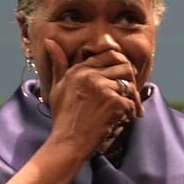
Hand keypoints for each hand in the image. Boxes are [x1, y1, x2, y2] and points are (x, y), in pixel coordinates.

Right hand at [40, 40, 141, 159]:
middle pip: (124, 66)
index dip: (120, 65)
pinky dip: (131, 112)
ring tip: (130, 109)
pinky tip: (125, 119)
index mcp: (79, 70)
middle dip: (130, 80)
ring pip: (129, 85)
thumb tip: (50, 42)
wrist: (68, 142)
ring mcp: (102, 88)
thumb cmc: (63, 118)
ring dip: (132, 98)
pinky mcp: (113, 102)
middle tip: (130, 94)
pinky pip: (130, 102)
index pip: (109, 55)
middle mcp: (90, 75)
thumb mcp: (57, 88)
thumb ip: (59, 65)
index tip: (122, 79)